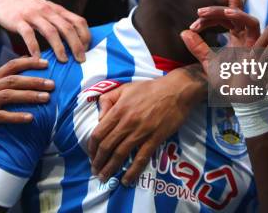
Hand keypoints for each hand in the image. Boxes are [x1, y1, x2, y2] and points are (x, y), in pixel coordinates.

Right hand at [0, 0, 88, 61]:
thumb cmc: (27, 6)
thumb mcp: (46, 10)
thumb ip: (59, 21)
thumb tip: (74, 39)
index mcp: (57, 10)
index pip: (78, 21)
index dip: (85, 35)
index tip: (88, 50)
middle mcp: (48, 11)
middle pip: (67, 28)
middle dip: (76, 45)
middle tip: (81, 61)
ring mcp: (33, 15)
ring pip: (50, 31)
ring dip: (59, 47)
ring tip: (64, 61)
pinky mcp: (18, 20)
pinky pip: (28, 34)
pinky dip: (33, 47)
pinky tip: (37, 58)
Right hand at [0, 56, 52, 184]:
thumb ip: (2, 80)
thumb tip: (23, 70)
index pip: (11, 65)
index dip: (29, 63)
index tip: (46, 63)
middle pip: (14, 80)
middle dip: (34, 81)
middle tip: (53, 84)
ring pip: (9, 96)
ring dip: (29, 96)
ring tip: (46, 99)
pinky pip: (1, 116)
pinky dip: (16, 116)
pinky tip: (30, 118)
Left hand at [87, 64, 205, 184]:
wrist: (176, 90)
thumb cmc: (150, 88)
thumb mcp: (124, 88)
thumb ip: (108, 100)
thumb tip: (99, 118)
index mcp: (118, 110)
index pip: (98, 133)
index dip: (92, 148)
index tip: (91, 155)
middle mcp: (127, 122)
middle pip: (107, 146)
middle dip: (98, 161)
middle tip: (96, 171)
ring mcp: (141, 132)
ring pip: (121, 154)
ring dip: (110, 168)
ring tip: (105, 178)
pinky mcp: (155, 138)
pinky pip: (141, 158)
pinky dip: (132, 171)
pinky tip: (126, 180)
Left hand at [182, 0, 263, 101]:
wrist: (241, 99)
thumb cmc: (229, 83)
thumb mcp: (209, 62)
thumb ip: (198, 47)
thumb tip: (183, 32)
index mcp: (236, 36)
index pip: (224, 18)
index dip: (208, 18)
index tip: (193, 27)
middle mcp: (244, 34)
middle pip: (233, 10)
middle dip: (220, 3)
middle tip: (199, 11)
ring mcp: (252, 37)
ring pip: (239, 14)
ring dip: (221, 11)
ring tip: (203, 13)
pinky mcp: (258, 42)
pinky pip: (252, 23)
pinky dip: (240, 16)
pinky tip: (227, 14)